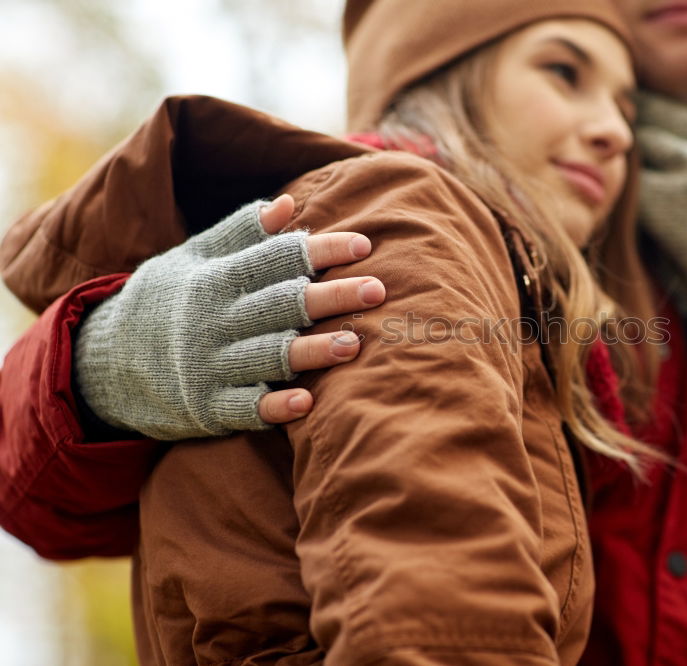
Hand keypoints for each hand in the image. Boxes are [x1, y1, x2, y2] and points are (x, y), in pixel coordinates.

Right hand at [74, 194, 384, 439]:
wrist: (103, 364)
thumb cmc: (163, 302)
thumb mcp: (189, 259)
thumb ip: (239, 234)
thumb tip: (288, 203)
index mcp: (213, 279)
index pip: (273, 258)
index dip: (319, 251)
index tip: (363, 244)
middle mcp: (213, 321)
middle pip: (280, 305)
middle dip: (330, 297)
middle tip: (378, 290)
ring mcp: (209, 366)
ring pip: (268, 355)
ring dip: (312, 351)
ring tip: (355, 344)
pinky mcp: (209, 408)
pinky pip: (245, 409)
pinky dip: (275, 406)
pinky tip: (307, 403)